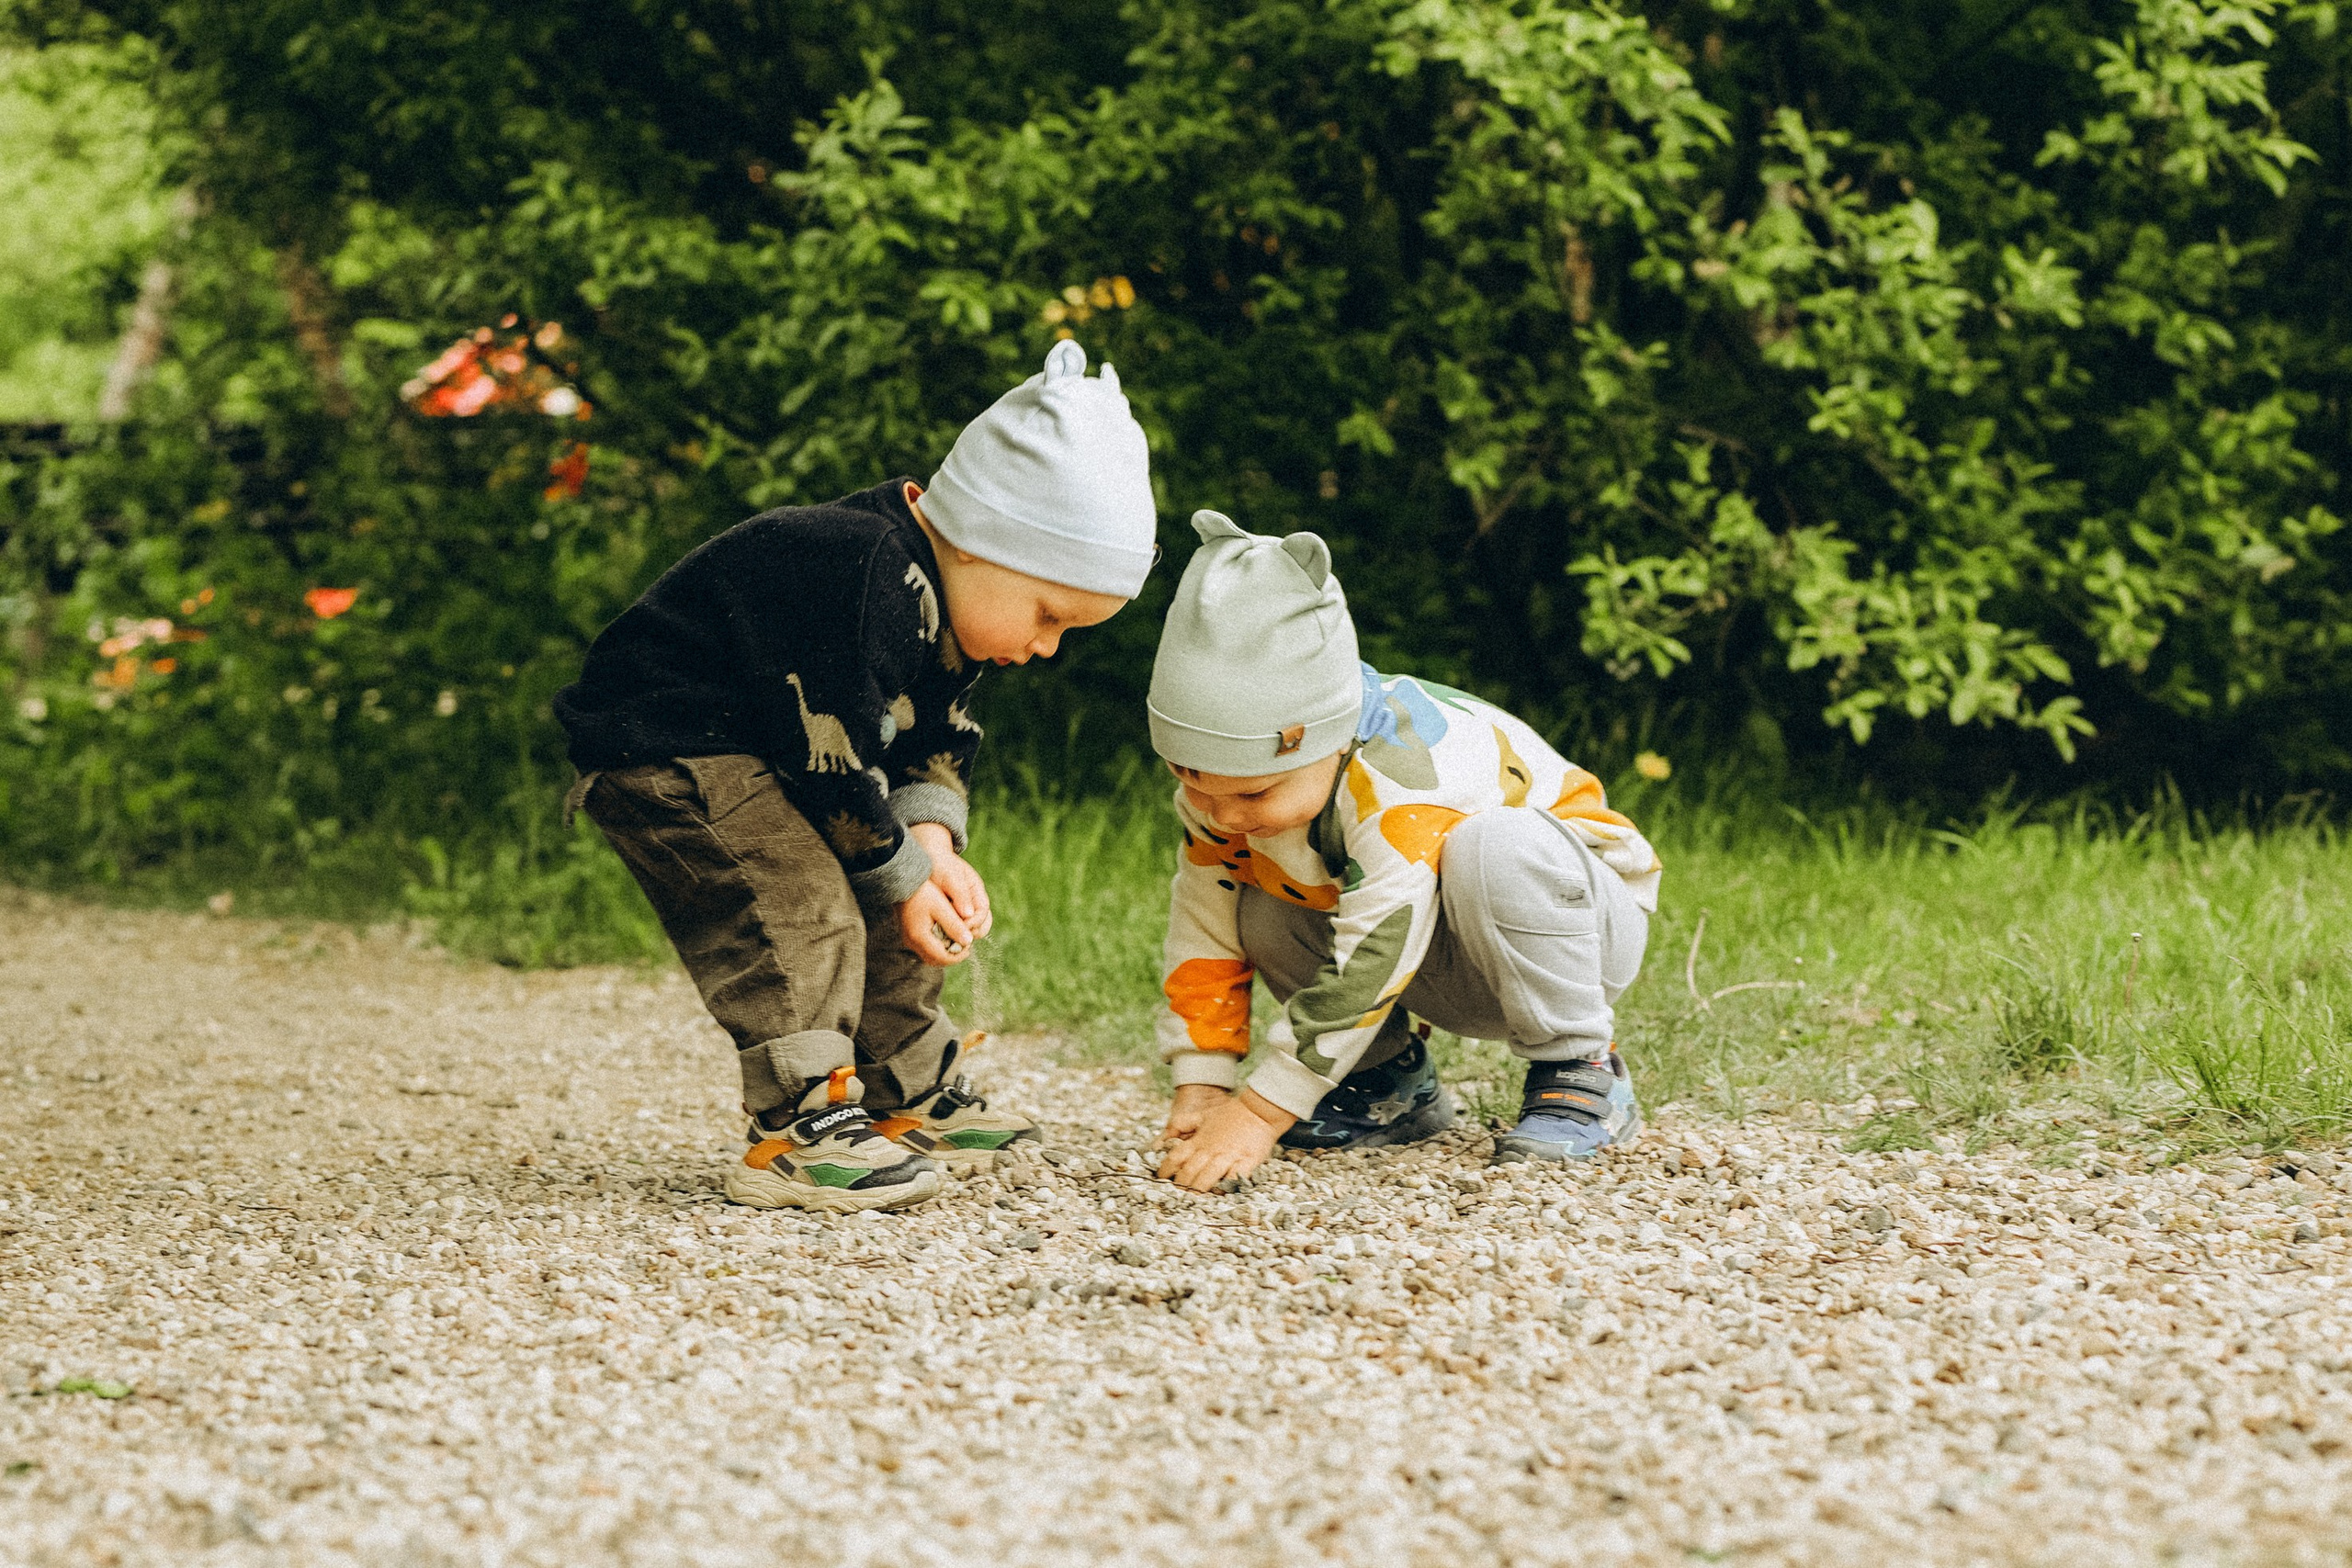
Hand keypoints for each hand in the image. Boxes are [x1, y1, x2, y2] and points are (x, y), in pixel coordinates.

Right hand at [899, 883, 969, 965]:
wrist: (903, 883)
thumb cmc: (922, 892)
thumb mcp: (941, 907)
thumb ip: (955, 925)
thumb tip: (968, 941)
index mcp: (920, 937)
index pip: (942, 958)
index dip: (959, 955)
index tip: (969, 945)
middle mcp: (912, 942)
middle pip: (936, 960)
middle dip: (952, 955)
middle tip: (964, 944)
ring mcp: (909, 939)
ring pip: (930, 955)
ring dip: (945, 952)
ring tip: (957, 939)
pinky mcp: (910, 934)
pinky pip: (925, 947)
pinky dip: (938, 946)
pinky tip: (946, 934)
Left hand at [912, 823, 991, 940]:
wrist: (926, 858)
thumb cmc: (939, 864)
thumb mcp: (950, 876)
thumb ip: (960, 894)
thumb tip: (968, 915)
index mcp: (976, 892)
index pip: (983, 913)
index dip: (973, 923)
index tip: (959, 927)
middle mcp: (972, 903)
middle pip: (981, 925)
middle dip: (969, 933)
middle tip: (953, 937)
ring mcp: (961, 910)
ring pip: (968, 930)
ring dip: (958, 936)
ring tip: (944, 939)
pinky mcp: (948, 915)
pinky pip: (953, 930)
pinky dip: (947, 935)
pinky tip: (936, 936)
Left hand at [1157, 1088, 1293, 1191]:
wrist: (1258, 1110)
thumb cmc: (1231, 1113)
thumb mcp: (1203, 1115)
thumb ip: (1183, 1124)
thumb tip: (1165, 1135)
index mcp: (1199, 1140)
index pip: (1176, 1157)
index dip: (1165, 1170)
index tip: (1161, 1179)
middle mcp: (1210, 1149)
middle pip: (1188, 1171)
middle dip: (1179, 1186)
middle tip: (1174, 1196)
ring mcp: (1227, 1156)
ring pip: (1207, 1177)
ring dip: (1197, 1190)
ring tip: (1191, 1201)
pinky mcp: (1245, 1162)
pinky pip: (1233, 1178)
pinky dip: (1225, 1187)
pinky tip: (1220, 1195)